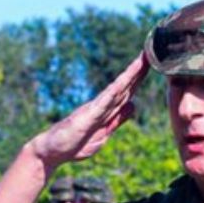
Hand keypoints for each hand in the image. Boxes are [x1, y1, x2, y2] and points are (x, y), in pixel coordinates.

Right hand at [29, 53, 148, 167]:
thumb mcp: (104, 133)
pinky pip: (102, 104)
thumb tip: (132, 105)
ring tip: (141, 60)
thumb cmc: (74, 144)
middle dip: (138, 70)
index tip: (152, 63)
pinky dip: (113, 92)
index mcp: (107, 111)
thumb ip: (117, 119)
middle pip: (124, 86)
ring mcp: (93, 110)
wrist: (50, 151)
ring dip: (129, 75)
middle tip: (151, 51)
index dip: (139, 78)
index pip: (127, 91)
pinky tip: (122, 83)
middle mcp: (101, 106)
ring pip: (115, 90)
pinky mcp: (86, 118)